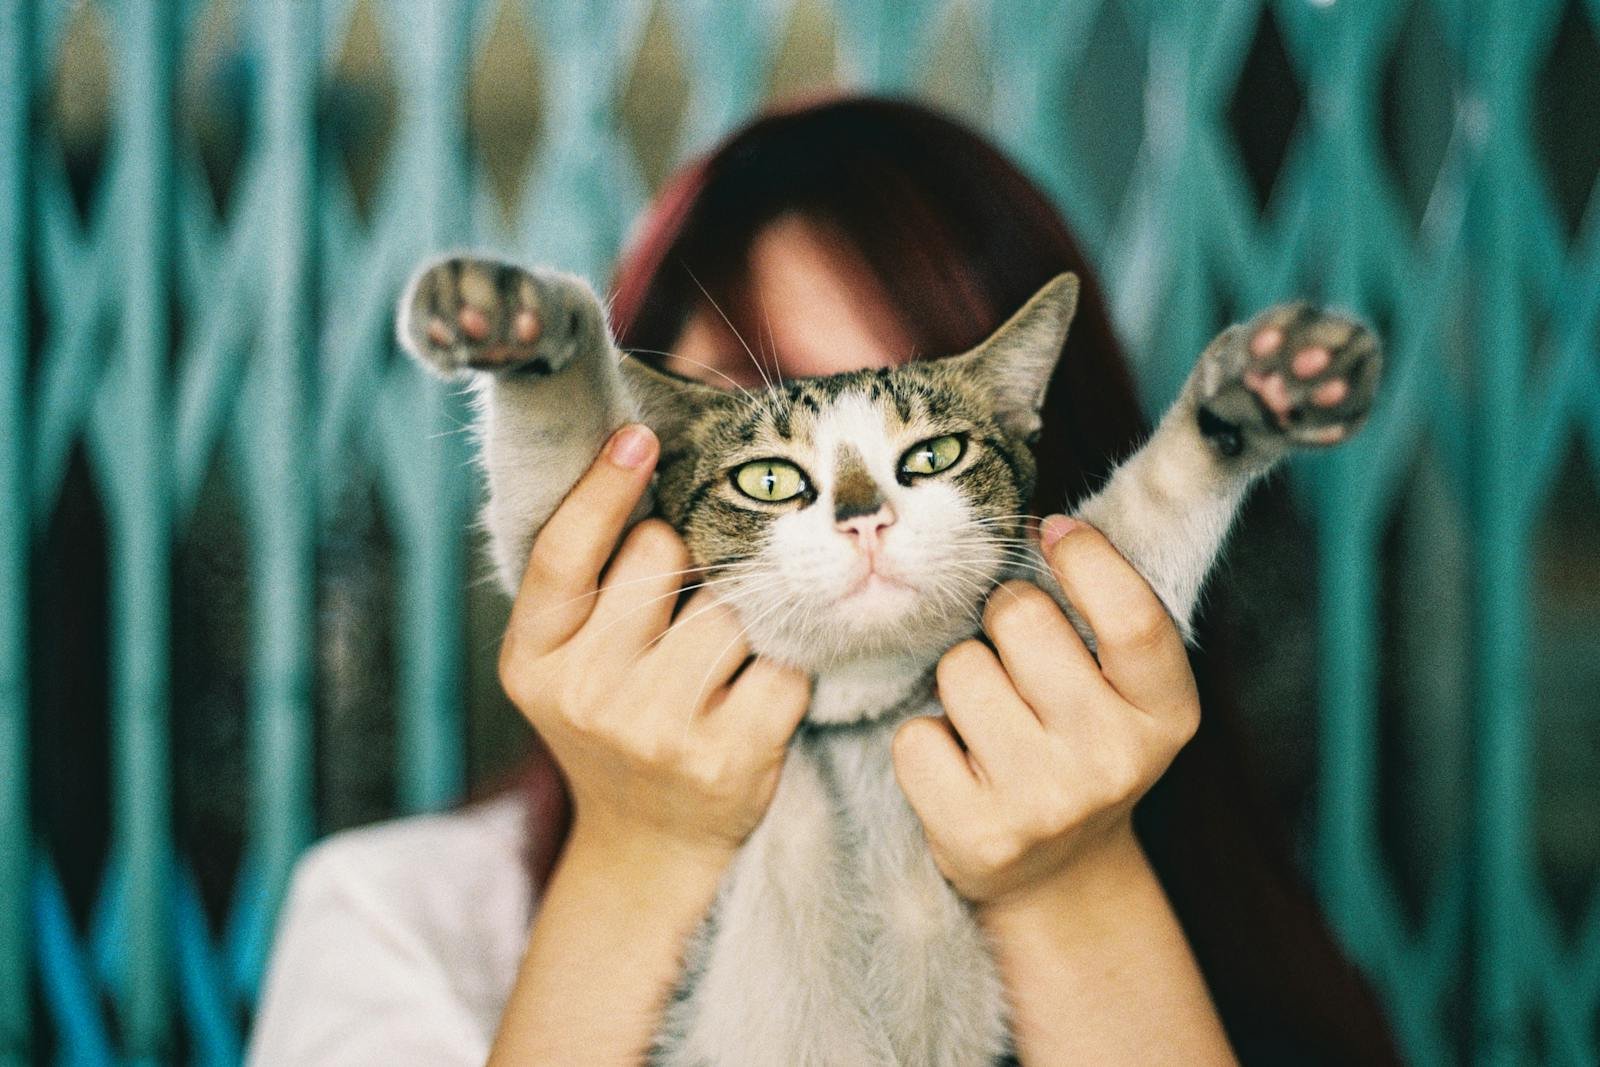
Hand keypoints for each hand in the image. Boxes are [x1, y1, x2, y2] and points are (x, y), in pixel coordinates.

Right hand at [498, 424, 812, 872]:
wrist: (649, 846)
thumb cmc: (618, 721)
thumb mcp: (571, 660)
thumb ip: (593, 582)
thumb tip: (647, 461)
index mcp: (533, 659)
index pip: (563, 555)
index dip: (600, 490)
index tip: (638, 437)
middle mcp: (585, 693)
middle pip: (663, 557)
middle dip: (686, 562)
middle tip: (680, 614)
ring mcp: (657, 728)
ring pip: (731, 604)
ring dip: (740, 617)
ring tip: (718, 664)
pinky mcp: (729, 756)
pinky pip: (783, 662)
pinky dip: (782, 670)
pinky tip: (753, 698)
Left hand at [891, 515, 1199, 909]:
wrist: (1060, 874)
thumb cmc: (1079, 747)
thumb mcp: (1122, 688)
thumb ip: (1100, 614)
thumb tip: (1044, 527)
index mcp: (1166, 713)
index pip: (1133, 618)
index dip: (1088, 560)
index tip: (1055, 531)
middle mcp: (1115, 759)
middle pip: (1020, 618)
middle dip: (1003, 617)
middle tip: (1014, 657)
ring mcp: (1046, 802)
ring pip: (959, 668)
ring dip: (961, 680)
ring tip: (989, 721)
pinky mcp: (978, 834)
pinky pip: (914, 734)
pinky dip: (925, 739)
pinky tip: (959, 766)